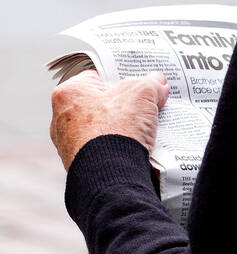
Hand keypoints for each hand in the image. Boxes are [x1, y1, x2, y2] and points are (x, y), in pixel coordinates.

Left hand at [50, 69, 170, 170]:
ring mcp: (69, 144)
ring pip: (102, 129)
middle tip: (145, 107)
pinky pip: (102, 150)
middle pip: (100, 103)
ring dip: (122, 129)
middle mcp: (61, 118)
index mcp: (68, 93)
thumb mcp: (142, 93)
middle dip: (124, 106)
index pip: (97, 77)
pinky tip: (135, 150)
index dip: (121, 79)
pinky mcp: (80, 164)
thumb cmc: (116, 130)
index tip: (139, 85)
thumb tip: (158, 83)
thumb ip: (151, 83)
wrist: (111, 176)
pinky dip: (118, 149)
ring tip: (144, 131)